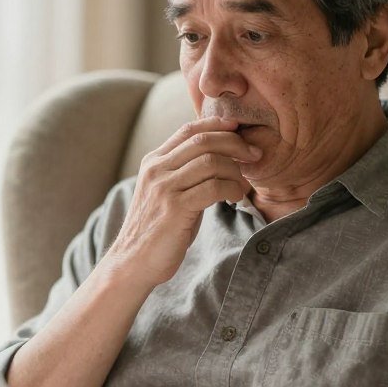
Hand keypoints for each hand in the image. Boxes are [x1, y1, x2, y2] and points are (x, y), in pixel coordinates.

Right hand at [105, 116, 257, 287]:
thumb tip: (220, 158)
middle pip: (203, 140)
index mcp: (153, 162)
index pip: (188, 130)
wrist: (133, 262)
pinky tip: (235, 198)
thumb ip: (184, 173)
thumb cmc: (157, 230)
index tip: (239, 129)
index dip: (217, 124)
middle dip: (235, 144)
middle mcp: (156, 169)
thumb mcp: (166, 193)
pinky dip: (232, 189)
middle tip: (254, 154)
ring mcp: (164, 188)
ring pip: (211, 162)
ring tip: (242, 186)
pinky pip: (213, 187)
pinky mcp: (174, 208)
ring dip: (235, 171)